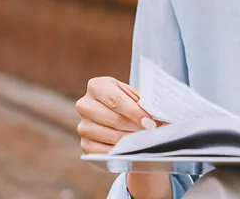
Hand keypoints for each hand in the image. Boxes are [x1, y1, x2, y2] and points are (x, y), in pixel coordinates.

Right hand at [75, 76, 168, 198]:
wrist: (118, 114)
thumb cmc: (128, 102)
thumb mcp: (135, 96)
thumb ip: (143, 103)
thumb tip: (156, 116)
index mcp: (97, 86)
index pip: (116, 100)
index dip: (135, 112)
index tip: (150, 122)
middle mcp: (85, 104)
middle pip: (113, 119)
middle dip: (135, 128)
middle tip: (151, 133)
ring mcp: (83, 126)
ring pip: (110, 136)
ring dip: (130, 141)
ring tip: (145, 140)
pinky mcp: (85, 144)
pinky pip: (103, 152)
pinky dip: (119, 152)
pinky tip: (131, 149)